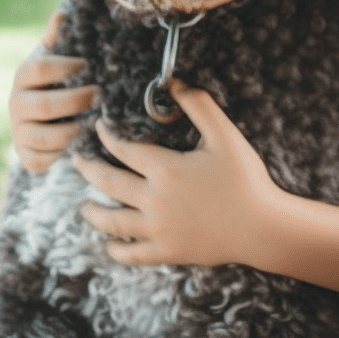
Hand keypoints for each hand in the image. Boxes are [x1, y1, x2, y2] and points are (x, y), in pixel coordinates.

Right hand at [9, 11, 98, 173]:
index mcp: (24, 76)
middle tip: (100, 95)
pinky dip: (64, 154)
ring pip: (45, 136)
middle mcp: (16, 105)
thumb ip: (59, 40)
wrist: (42, 119)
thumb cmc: (56, 82)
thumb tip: (62, 15)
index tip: (88, 65)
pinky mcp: (26, 157)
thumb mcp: (56, 59)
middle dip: (76, 100)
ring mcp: (19, 132)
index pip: (40, 68)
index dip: (66, 66)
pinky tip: (83, 145)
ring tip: (95, 122)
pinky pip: (44, 159)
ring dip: (74, 130)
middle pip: (44, 105)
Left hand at [75, 79, 281, 267]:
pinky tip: (110, 245)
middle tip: (77, 162)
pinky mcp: (168, 252)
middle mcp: (155, 200)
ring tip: (84, 207)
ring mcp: (159, 229)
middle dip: (89, 170)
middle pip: (109, 183)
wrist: (262, 227)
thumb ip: (199, 105)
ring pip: (113, 221)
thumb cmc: (246, 178)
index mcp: (166, 169)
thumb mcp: (226, 136)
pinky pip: (133, 254)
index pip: (123, 149)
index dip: (106, 136)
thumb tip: (173, 83)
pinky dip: (117, 249)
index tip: (98, 128)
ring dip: (94, 213)